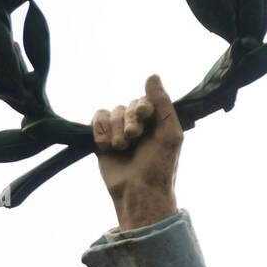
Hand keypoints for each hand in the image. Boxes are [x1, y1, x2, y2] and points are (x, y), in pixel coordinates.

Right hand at [92, 74, 183, 230]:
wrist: (139, 192)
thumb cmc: (160, 166)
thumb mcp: (170, 133)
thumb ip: (163, 103)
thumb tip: (152, 75)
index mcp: (155, 122)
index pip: (143, 100)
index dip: (140, 106)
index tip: (143, 115)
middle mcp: (137, 124)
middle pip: (125, 106)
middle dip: (128, 121)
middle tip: (133, 139)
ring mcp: (119, 132)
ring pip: (110, 112)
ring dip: (115, 129)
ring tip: (121, 148)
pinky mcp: (103, 140)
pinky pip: (96, 120)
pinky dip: (100, 131)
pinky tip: (107, 146)